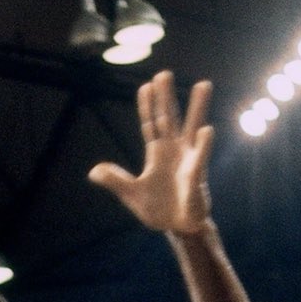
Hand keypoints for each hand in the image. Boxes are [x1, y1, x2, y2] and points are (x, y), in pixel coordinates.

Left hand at [89, 72, 213, 233]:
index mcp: (157, 154)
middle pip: (168, 119)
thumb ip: (115, 181)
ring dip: (197, 108)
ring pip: (192, 129)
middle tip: (164, 73)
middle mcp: (174, 151)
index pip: (150, 125)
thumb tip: (93, 171)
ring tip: (202, 85)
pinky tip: (206, 130)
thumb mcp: (131, 195)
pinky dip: (203, 145)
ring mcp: (188, 160)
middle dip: (166, 97)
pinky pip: (200, 159)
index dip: (147, 106)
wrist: (178, 228)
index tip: (145, 85)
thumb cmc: (158, 210)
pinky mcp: (197, 177)